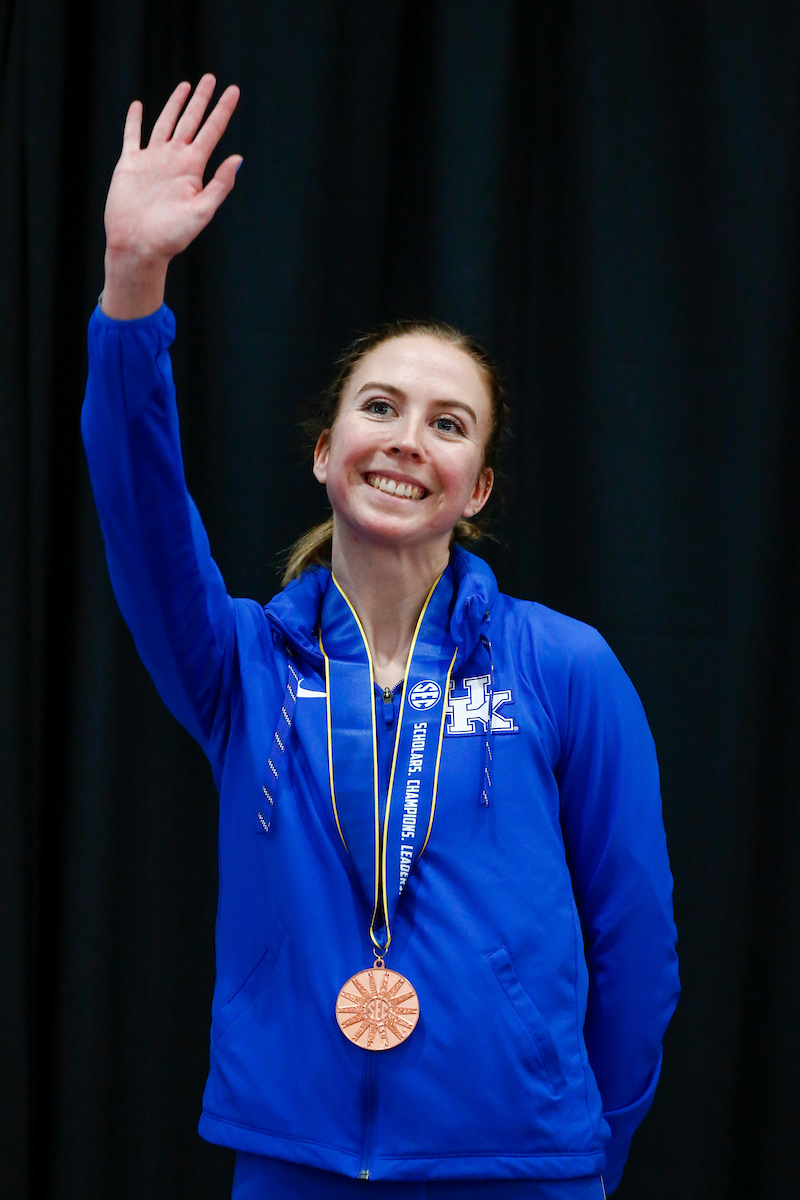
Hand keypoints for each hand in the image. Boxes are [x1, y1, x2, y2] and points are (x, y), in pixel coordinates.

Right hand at [102, 75, 240, 318]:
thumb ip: (220, 185)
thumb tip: (238, 158)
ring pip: (165, 123)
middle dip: (201, 100)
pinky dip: (135, 121)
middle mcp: (174, 160)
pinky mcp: (129, 165)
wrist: (138, 247)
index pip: (212, 131)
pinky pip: (132, 137)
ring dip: (175, 105)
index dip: (223, 110)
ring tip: (185, 87)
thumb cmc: (171, 236)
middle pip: (191, 121)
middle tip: (210, 78)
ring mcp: (152, 161)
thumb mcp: (201, 211)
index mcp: (193, 168)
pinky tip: (139, 107)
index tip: (234, 90)